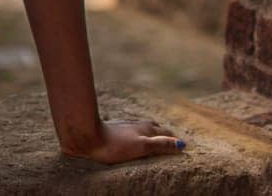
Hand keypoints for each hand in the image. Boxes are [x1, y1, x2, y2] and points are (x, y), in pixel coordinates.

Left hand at [61, 118, 184, 163]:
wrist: (87, 137)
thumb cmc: (115, 144)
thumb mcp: (142, 146)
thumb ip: (161, 144)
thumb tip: (182, 144)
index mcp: (146, 128)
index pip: (166, 133)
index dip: (175, 139)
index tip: (184, 145)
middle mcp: (137, 125)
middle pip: (155, 128)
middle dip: (165, 134)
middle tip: (173, 139)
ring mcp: (125, 126)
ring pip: (143, 128)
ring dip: (151, 133)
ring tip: (156, 137)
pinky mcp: (114, 129)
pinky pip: (132, 131)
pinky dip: (138, 134)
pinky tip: (133, 137)